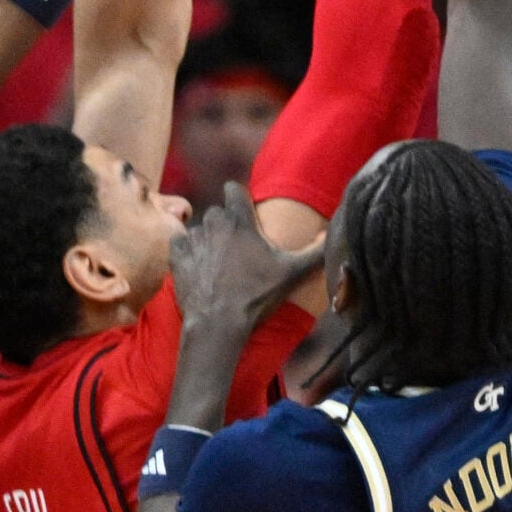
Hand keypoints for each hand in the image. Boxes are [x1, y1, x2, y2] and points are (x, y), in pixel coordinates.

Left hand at [170, 181, 324, 338]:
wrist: (218, 322)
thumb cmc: (256, 295)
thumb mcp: (292, 273)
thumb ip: (316, 252)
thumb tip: (333, 235)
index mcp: (240, 221)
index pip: (233, 189)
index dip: (238, 196)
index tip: (243, 206)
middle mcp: (214, 223)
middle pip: (217, 211)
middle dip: (226, 222)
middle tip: (237, 244)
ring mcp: (193, 239)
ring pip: (199, 228)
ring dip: (207, 238)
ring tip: (218, 260)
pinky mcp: (178, 256)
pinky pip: (180, 242)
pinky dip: (187, 249)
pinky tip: (198, 264)